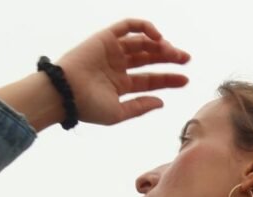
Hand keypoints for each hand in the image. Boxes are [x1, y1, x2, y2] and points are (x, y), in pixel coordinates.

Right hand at [57, 19, 189, 124]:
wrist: (66, 93)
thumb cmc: (88, 108)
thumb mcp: (119, 113)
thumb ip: (140, 107)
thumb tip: (161, 102)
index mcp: (121, 85)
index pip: (150, 80)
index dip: (169, 79)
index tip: (186, 80)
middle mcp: (118, 67)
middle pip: (149, 59)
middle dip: (169, 58)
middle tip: (186, 60)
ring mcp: (112, 51)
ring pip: (142, 43)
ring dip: (159, 45)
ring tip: (174, 52)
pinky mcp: (105, 37)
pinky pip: (127, 27)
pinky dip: (143, 27)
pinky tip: (158, 36)